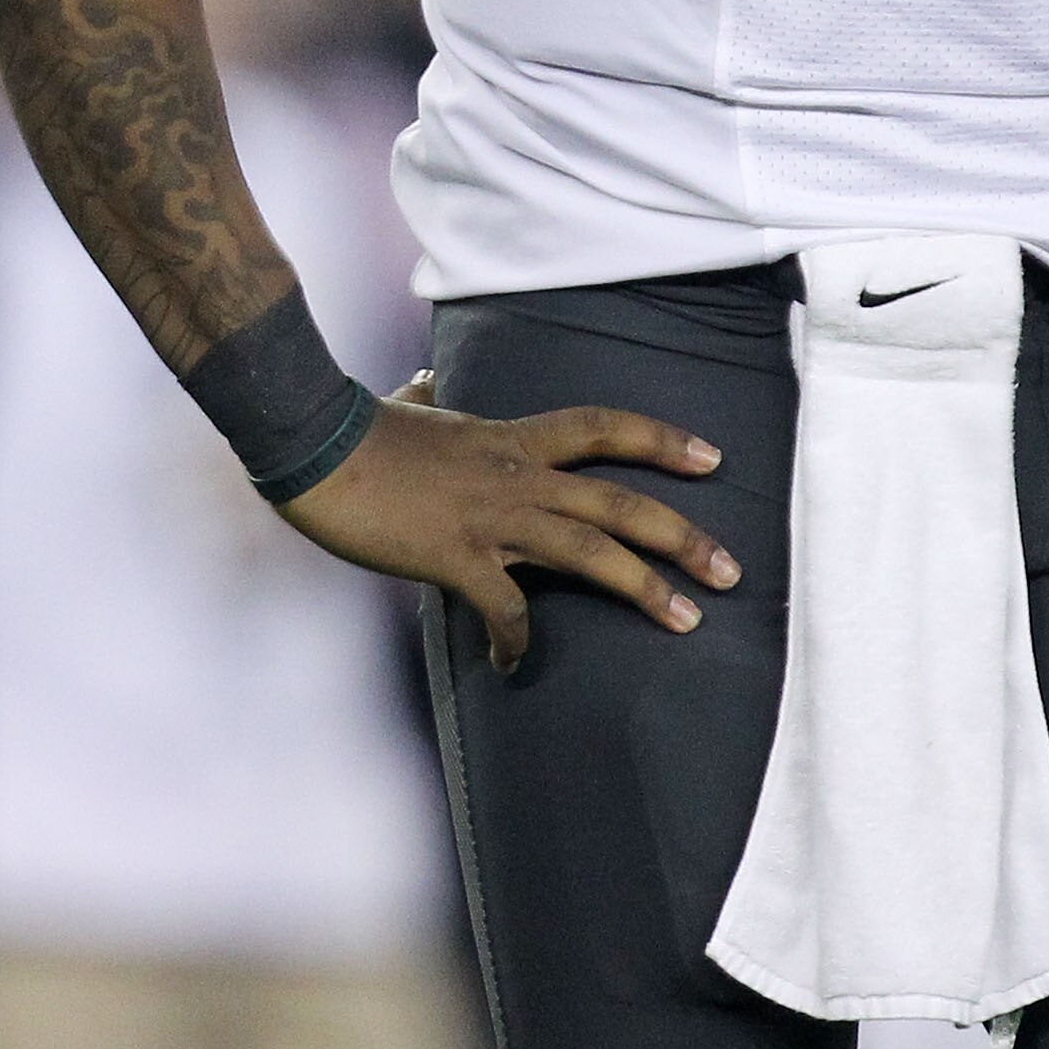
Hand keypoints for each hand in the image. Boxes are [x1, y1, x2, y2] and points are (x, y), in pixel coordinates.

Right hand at [281, 372, 740, 666]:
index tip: (712, 459)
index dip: (661, 439)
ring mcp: (492, 516)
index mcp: (512, 438)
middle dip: (682, 534)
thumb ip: (427, 397)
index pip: (603, 428)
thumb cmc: (359, 428)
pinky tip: (515, 665)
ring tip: (688, 619)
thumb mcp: (408, 405)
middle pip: (620, 500)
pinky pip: (505, 607)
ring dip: (645, 586)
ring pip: (591, 549)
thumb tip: (425, 383)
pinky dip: (516, 640)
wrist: (316, 445)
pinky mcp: (455, 556)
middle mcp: (517, 474)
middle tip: (732, 568)